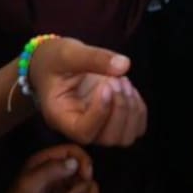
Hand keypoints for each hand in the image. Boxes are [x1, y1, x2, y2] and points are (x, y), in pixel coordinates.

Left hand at [7, 144, 95, 192]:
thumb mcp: (29, 184)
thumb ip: (50, 170)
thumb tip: (75, 163)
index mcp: (44, 161)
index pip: (72, 150)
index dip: (82, 160)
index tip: (86, 176)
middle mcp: (54, 171)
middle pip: (81, 167)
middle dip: (83, 181)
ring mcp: (58, 186)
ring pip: (83, 183)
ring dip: (83, 191)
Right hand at [27, 37, 146, 146]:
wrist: (53, 63)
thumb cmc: (55, 60)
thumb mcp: (68, 53)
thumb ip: (93, 58)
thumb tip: (124, 65)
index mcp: (61, 116)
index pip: (84, 132)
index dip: (101, 112)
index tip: (106, 85)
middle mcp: (79, 126)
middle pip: (108, 138)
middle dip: (120, 108)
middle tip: (116, 79)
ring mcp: (98, 125)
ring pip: (124, 137)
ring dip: (131, 110)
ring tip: (122, 81)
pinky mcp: (112, 118)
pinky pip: (134, 127)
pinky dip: (139, 109)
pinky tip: (128, 87)